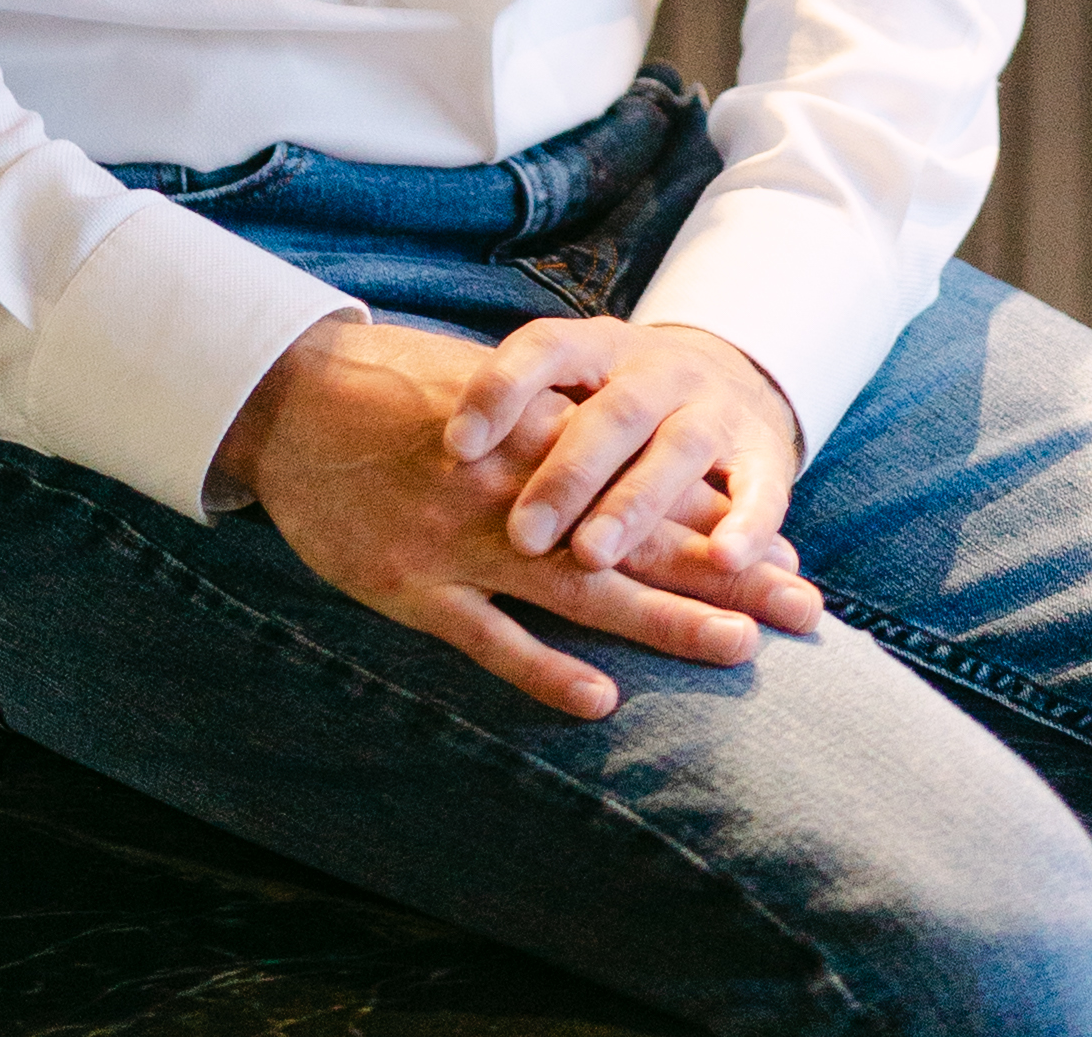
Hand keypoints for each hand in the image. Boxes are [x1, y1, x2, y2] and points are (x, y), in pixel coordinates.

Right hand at [218, 312, 820, 720]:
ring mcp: (464, 540)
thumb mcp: (485, 395)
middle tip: (803, 608)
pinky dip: (541, 666)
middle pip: (637, 538)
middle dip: (724, 575)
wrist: (289, 396)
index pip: (650, 486)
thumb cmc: (393, 394)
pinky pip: (486, 634)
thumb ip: (554, 432)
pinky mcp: (411, 585)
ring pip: (579, 588)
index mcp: (539, 436)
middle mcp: (515, 487)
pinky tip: (600, 697)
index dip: (720, 525)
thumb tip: (626, 460)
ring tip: (737, 648)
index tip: (790, 558)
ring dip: (661, 618)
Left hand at [438, 315, 802, 577]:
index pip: (544, 349)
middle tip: (522, 534)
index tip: (453, 443)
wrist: (733, 376)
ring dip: (636, 505)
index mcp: (600, 346)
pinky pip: (761, 489)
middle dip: (567, 475)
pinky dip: (746, 524)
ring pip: (675, 453)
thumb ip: (521, 410)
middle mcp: (659, 370)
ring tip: (594, 555)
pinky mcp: (765, 454)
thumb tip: (430, 443)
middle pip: (612, 414)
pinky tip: (724, 559)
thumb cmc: (616, 399)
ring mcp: (714, 409)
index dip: (499, 389)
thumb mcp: (572, 385)